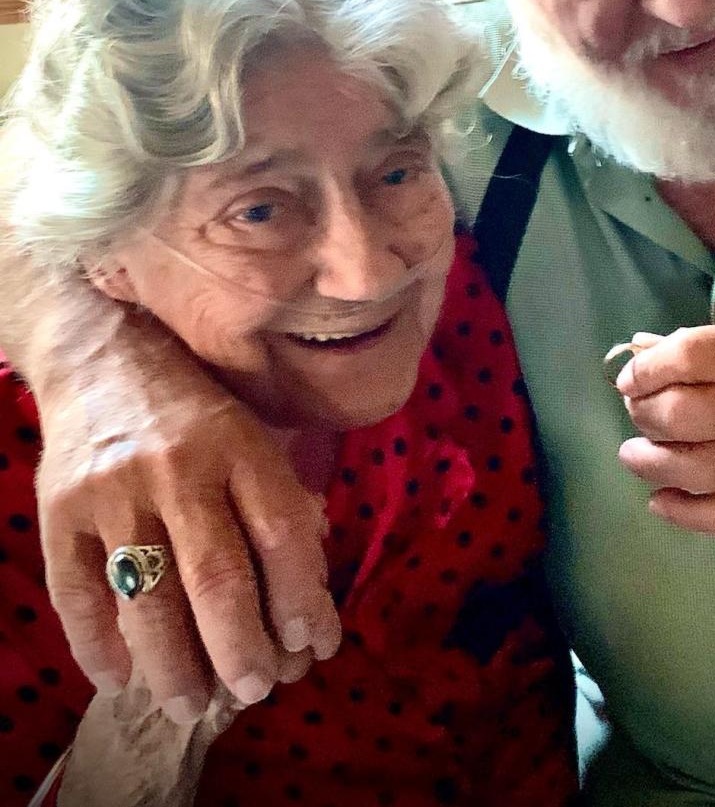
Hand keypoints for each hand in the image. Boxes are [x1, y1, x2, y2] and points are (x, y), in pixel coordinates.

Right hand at [35, 326, 340, 722]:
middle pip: (217, 576)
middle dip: (242, 648)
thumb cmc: (196, 403)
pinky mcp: (59, 508)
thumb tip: (307, 593)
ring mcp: (114, 489)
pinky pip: (76, 592)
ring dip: (173, 665)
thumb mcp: (254, 429)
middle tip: (256, 690)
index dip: (302, 596)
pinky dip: (97, 645)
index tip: (314, 644)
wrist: (102, 352)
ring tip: (192, 703)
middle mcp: (178, 466)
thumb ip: (280, 499)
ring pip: (146, 598)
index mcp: (239, 443)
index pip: (279, 532)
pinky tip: (121, 678)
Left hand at [613, 325, 714, 534]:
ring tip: (633, 455)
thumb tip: (635, 354)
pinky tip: (659, 500)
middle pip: (683, 413)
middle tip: (636, 412)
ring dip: (649, 462)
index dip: (647, 369)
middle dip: (643, 412)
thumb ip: (700, 349)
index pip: (689, 357)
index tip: (629, 378)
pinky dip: (683, 513)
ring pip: (695, 466)